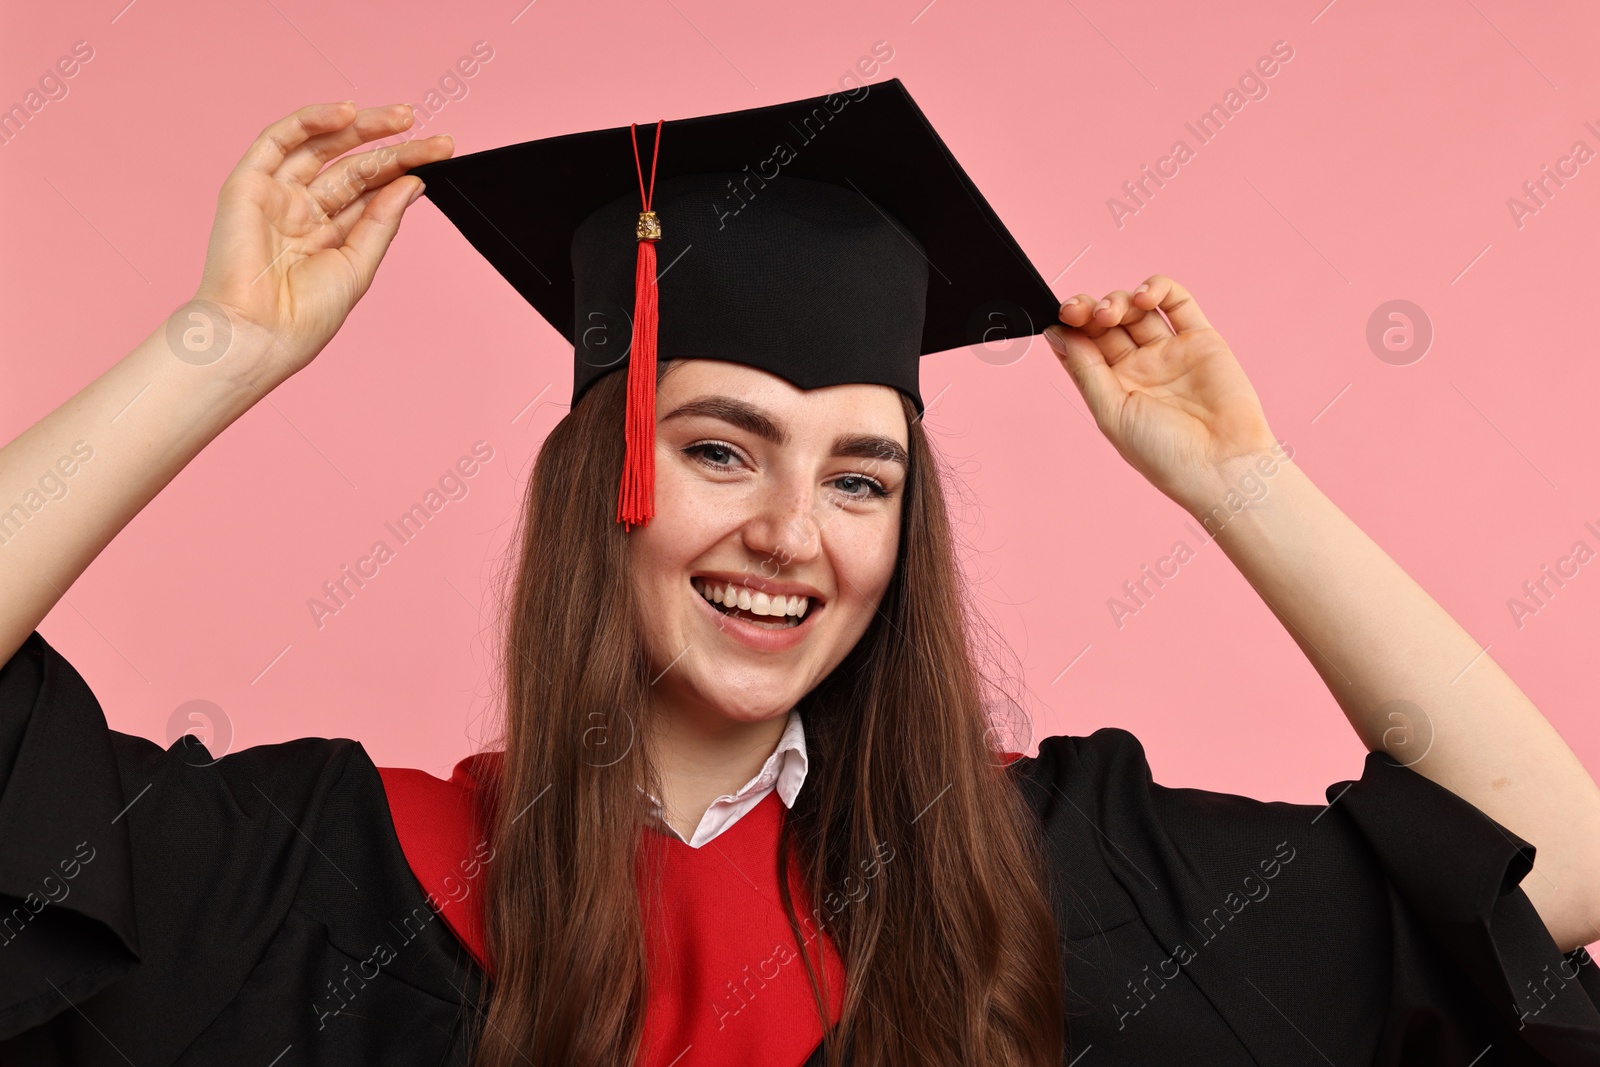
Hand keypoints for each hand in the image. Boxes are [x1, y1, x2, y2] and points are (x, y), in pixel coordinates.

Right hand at [191, 101, 453, 385]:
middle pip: (352, 166)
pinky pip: (278, 140)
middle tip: (434, 138)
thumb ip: (382, 220)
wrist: (258, 335)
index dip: (404, 171)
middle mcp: (300, 212)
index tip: (441, 157)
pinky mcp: (247, 185)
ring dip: (361, 127)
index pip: (370, 191)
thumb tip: (413, 182)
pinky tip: (347, 112)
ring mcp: (274, 196)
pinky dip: (311, 121)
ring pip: (321, 146)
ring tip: (403, 118)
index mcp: (326, 236)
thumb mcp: (358, 264)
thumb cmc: (303, 316)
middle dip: (392, 147)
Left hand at [1044, 275, 1279, 513]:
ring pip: (1137, 310)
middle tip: (1081, 312)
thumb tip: (1056, 334)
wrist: (1222, 465)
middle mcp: (1140, 368)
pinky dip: (1158, 289)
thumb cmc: (1166, 453)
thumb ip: (1086, 370)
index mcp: (1114, 388)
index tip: (1059, 319)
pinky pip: (1178, 302)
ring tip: (1111, 312)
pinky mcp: (1201, 339)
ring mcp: (1170, 352)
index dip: (1070, 328)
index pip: (1084, 346)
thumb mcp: (1112, 414)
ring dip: (1118, 300)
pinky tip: (1144, 298)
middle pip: (1107, 324)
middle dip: (1089, 311)